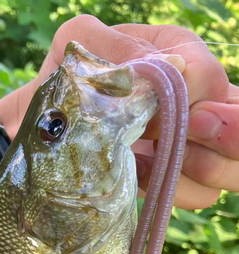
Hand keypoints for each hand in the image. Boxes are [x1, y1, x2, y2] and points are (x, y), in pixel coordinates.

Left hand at [0, 15, 237, 209]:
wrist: (47, 134)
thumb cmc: (63, 85)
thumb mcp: (77, 47)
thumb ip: (115, 46)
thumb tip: (169, 70)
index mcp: (177, 56)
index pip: (206, 79)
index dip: (184, 101)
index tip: (149, 118)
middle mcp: (195, 98)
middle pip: (237, 124)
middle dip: (217, 140)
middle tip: (159, 142)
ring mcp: (190, 142)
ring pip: (229, 167)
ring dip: (190, 171)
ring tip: (143, 163)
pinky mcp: (176, 177)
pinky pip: (201, 195)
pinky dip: (172, 191)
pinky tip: (137, 178)